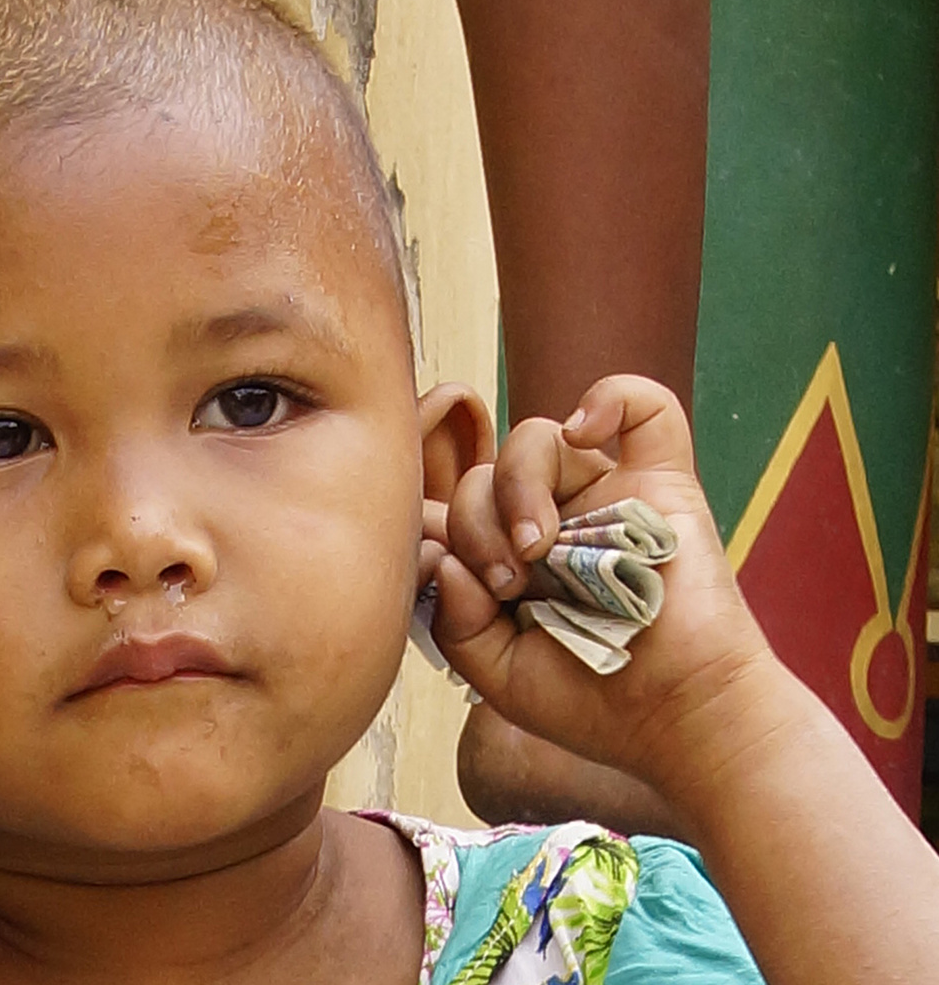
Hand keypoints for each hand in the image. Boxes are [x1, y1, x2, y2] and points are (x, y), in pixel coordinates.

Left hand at [433, 375, 781, 790]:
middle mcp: (551, 517)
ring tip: (538, 548)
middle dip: (477, 524)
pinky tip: (583, 433)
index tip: (457, 580)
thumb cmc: (592, 699)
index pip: (450, 507)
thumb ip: (453, 618)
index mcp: (507, 556)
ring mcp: (603, 496)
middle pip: (484, 473)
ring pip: (536, 435)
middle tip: (508, 583)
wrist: (681, 718)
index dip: (437, 529)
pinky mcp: (661, 483)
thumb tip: (442, 558)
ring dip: (519, 486)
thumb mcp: (496, 671)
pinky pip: (644, 405)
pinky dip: (608, 399)